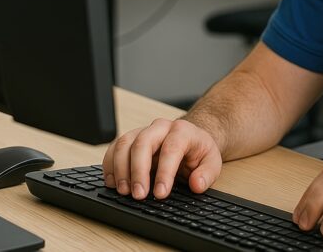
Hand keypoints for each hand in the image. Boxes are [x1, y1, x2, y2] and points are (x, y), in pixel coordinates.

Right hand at [102, 117, 221, 199]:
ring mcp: (143, 131)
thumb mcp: (212, 162)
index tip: (160, 193)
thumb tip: (196, 184)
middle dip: (138, 171)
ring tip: (124, 191)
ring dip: (120, 169)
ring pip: (124, 143)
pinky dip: (110, 165)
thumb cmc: (198, 151)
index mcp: (182, 131)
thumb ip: (207, 174)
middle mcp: (160, 128)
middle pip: (143, 143)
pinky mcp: (130, 139)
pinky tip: (112, 182)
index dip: (164, 172)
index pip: (170, 149)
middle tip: (138, 195)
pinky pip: (114, 148)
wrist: (189, 139)